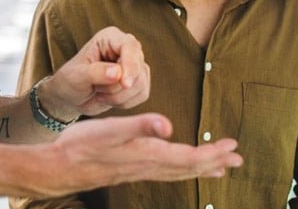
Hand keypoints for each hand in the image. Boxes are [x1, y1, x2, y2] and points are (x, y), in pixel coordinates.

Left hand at [40, 26, 149, 118]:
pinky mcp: (139, 82)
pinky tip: (109, 99)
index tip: (125, 84)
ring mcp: (135, 65)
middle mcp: (126, 48)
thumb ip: (96, 72)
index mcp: (110, 38)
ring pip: (140, 84)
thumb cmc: (70, 80)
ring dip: (118, 96)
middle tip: (96, 90)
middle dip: (117, 87)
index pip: (130, 46)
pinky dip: (124, 102)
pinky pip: (142, 95)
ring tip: (99, 93)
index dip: (130, 65)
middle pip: (138, 68)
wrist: (71, 96)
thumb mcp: (77, 76)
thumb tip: (118, 73)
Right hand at [42, 114, 242, 195]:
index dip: (213, 153)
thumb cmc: (82, 145)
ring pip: (178, 172)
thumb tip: (168, 125)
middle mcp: (147, 166)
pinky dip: (181, 169)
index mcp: (147, 154)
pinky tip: (180, 167)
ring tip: (220, 167)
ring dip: (201, 168)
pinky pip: (165, 172)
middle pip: (189, 167)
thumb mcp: (110, 129)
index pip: (189, 157)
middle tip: (238, 158)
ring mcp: (139, 170)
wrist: (59, 166)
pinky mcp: (131, 170)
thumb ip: (140, 125)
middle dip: (215, 162)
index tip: (233, 147)